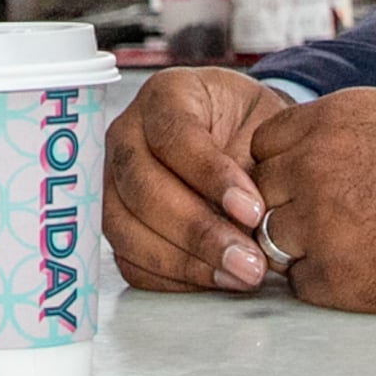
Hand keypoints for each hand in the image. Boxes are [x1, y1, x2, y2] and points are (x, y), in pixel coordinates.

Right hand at [106, 65, 293, 293]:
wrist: (240, 136)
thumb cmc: (250, 125)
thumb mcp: (262, 122)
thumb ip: (254, 162)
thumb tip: (256, 223)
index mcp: (165, 95)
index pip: (173, 135)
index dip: (210, 176)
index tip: (253, 210)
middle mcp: (127, 134)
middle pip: (142, 186)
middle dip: (198, 231)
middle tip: (249, 260)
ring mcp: (113, 179)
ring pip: (126, 227)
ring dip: (185, 261)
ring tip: (238, 276)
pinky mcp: (117, 221)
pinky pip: (129, 259)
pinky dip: (172, 277)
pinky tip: (215, 279)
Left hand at [248, 88, 375, 319]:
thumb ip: (351, 126)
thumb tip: (325, 139)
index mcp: (332, 121)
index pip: (265, 147)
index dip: (287, 169)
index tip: (313, 185)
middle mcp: (314, 167)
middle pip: (261, 194)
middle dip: (289, 208)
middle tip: (332, 224)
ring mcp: (322, 225)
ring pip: (274, 241)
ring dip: (304, 249)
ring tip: (356, 251)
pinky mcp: (339, 281)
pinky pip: (303, 285)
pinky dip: (326, 286)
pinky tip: (370, 275)